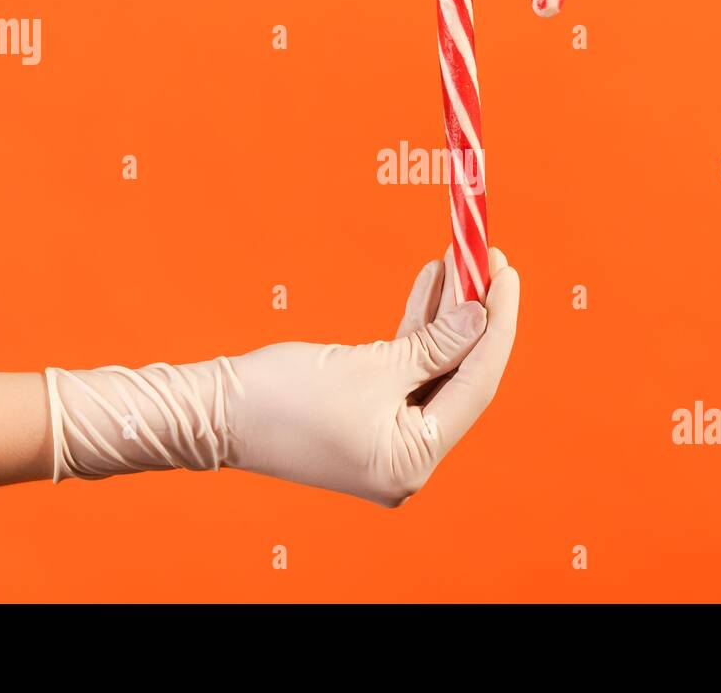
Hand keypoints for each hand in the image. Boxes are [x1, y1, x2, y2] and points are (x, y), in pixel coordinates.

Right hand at [222, 248, 519, 506]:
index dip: (496, 325)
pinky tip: (433, 281)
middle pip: (458, 375)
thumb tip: (481, 315)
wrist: (213, 412)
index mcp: (413, 463)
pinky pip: (405, 367)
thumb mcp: (372, 366)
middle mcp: (407, 459)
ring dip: (447, 314)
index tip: (506, 274)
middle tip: (490, 259)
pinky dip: (416, 328)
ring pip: (433, 365)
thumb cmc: (284, 398)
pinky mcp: (367, 414)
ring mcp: (387, 438)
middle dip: (474, 315)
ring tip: (463, 258)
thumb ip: (434, 343)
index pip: (476, 385)